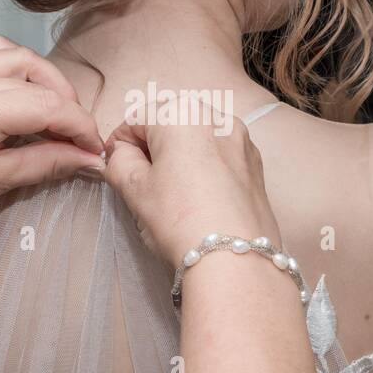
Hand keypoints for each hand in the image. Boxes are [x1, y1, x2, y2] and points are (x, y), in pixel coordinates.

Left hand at [0, 36, 104, 255]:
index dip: (79, 126)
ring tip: (59, 118)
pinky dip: (21, 70)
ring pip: (19, 57)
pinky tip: (30, 96)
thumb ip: (47, 163)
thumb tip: (90, 158)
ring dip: (48, 83)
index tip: (95, 149)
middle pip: (37, 78)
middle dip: (68, 107)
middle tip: (81, 140)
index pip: (45, 105)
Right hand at [103, 112, 281, 268]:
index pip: (137, 117)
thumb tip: (122, 154)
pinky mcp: (256, 163)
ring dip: (180, 154)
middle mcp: (217, 117)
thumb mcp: (134, 189)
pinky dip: (206, 165)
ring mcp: (242, 139)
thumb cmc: (179, 219)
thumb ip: (119, 161)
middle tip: (142, 179)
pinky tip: (200, 195)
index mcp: (181, 113)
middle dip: (153, 145)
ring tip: (172, 190)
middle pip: (171, 121)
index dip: (120, 142)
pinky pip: (221, 154)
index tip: (116, 165)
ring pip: (198, 137)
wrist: (234, 259)